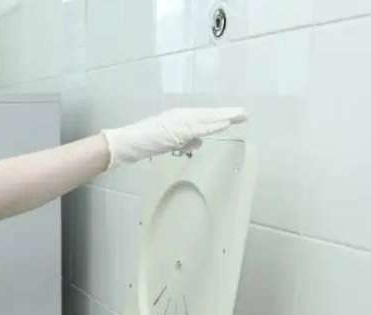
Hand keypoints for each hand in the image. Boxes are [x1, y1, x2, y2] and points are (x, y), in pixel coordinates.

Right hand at [102, 107, 247, 169]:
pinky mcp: (176, 129)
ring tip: (239, 116)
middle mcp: (179, 116)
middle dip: (226, 114)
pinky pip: (198, 127)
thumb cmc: (143, 142)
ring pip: (205, 119)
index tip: (234, 117)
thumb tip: (200, 142)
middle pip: (207, 115)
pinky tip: (224, 124)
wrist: (126, 142)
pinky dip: (212, 125)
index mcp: (178, 118)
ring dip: (222, 117)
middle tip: (244, 114)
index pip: (203, 117)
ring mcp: (178, 122)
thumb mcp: (168, 141)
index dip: (219, 116)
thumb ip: (184, 141)